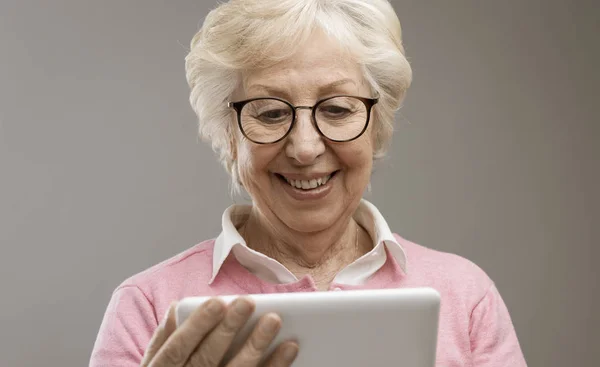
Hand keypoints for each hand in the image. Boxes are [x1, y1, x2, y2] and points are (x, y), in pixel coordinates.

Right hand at [140, 297, 298, 366]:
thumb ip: (166, 336)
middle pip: (207, 359)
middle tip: (248, 302)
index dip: (197, 326)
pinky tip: (289, 350)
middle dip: (228, 329)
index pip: (177, 349)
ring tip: (273, 321)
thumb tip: (177, 306)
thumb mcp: (154, 364)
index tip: (218, 302)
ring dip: (256, 348)